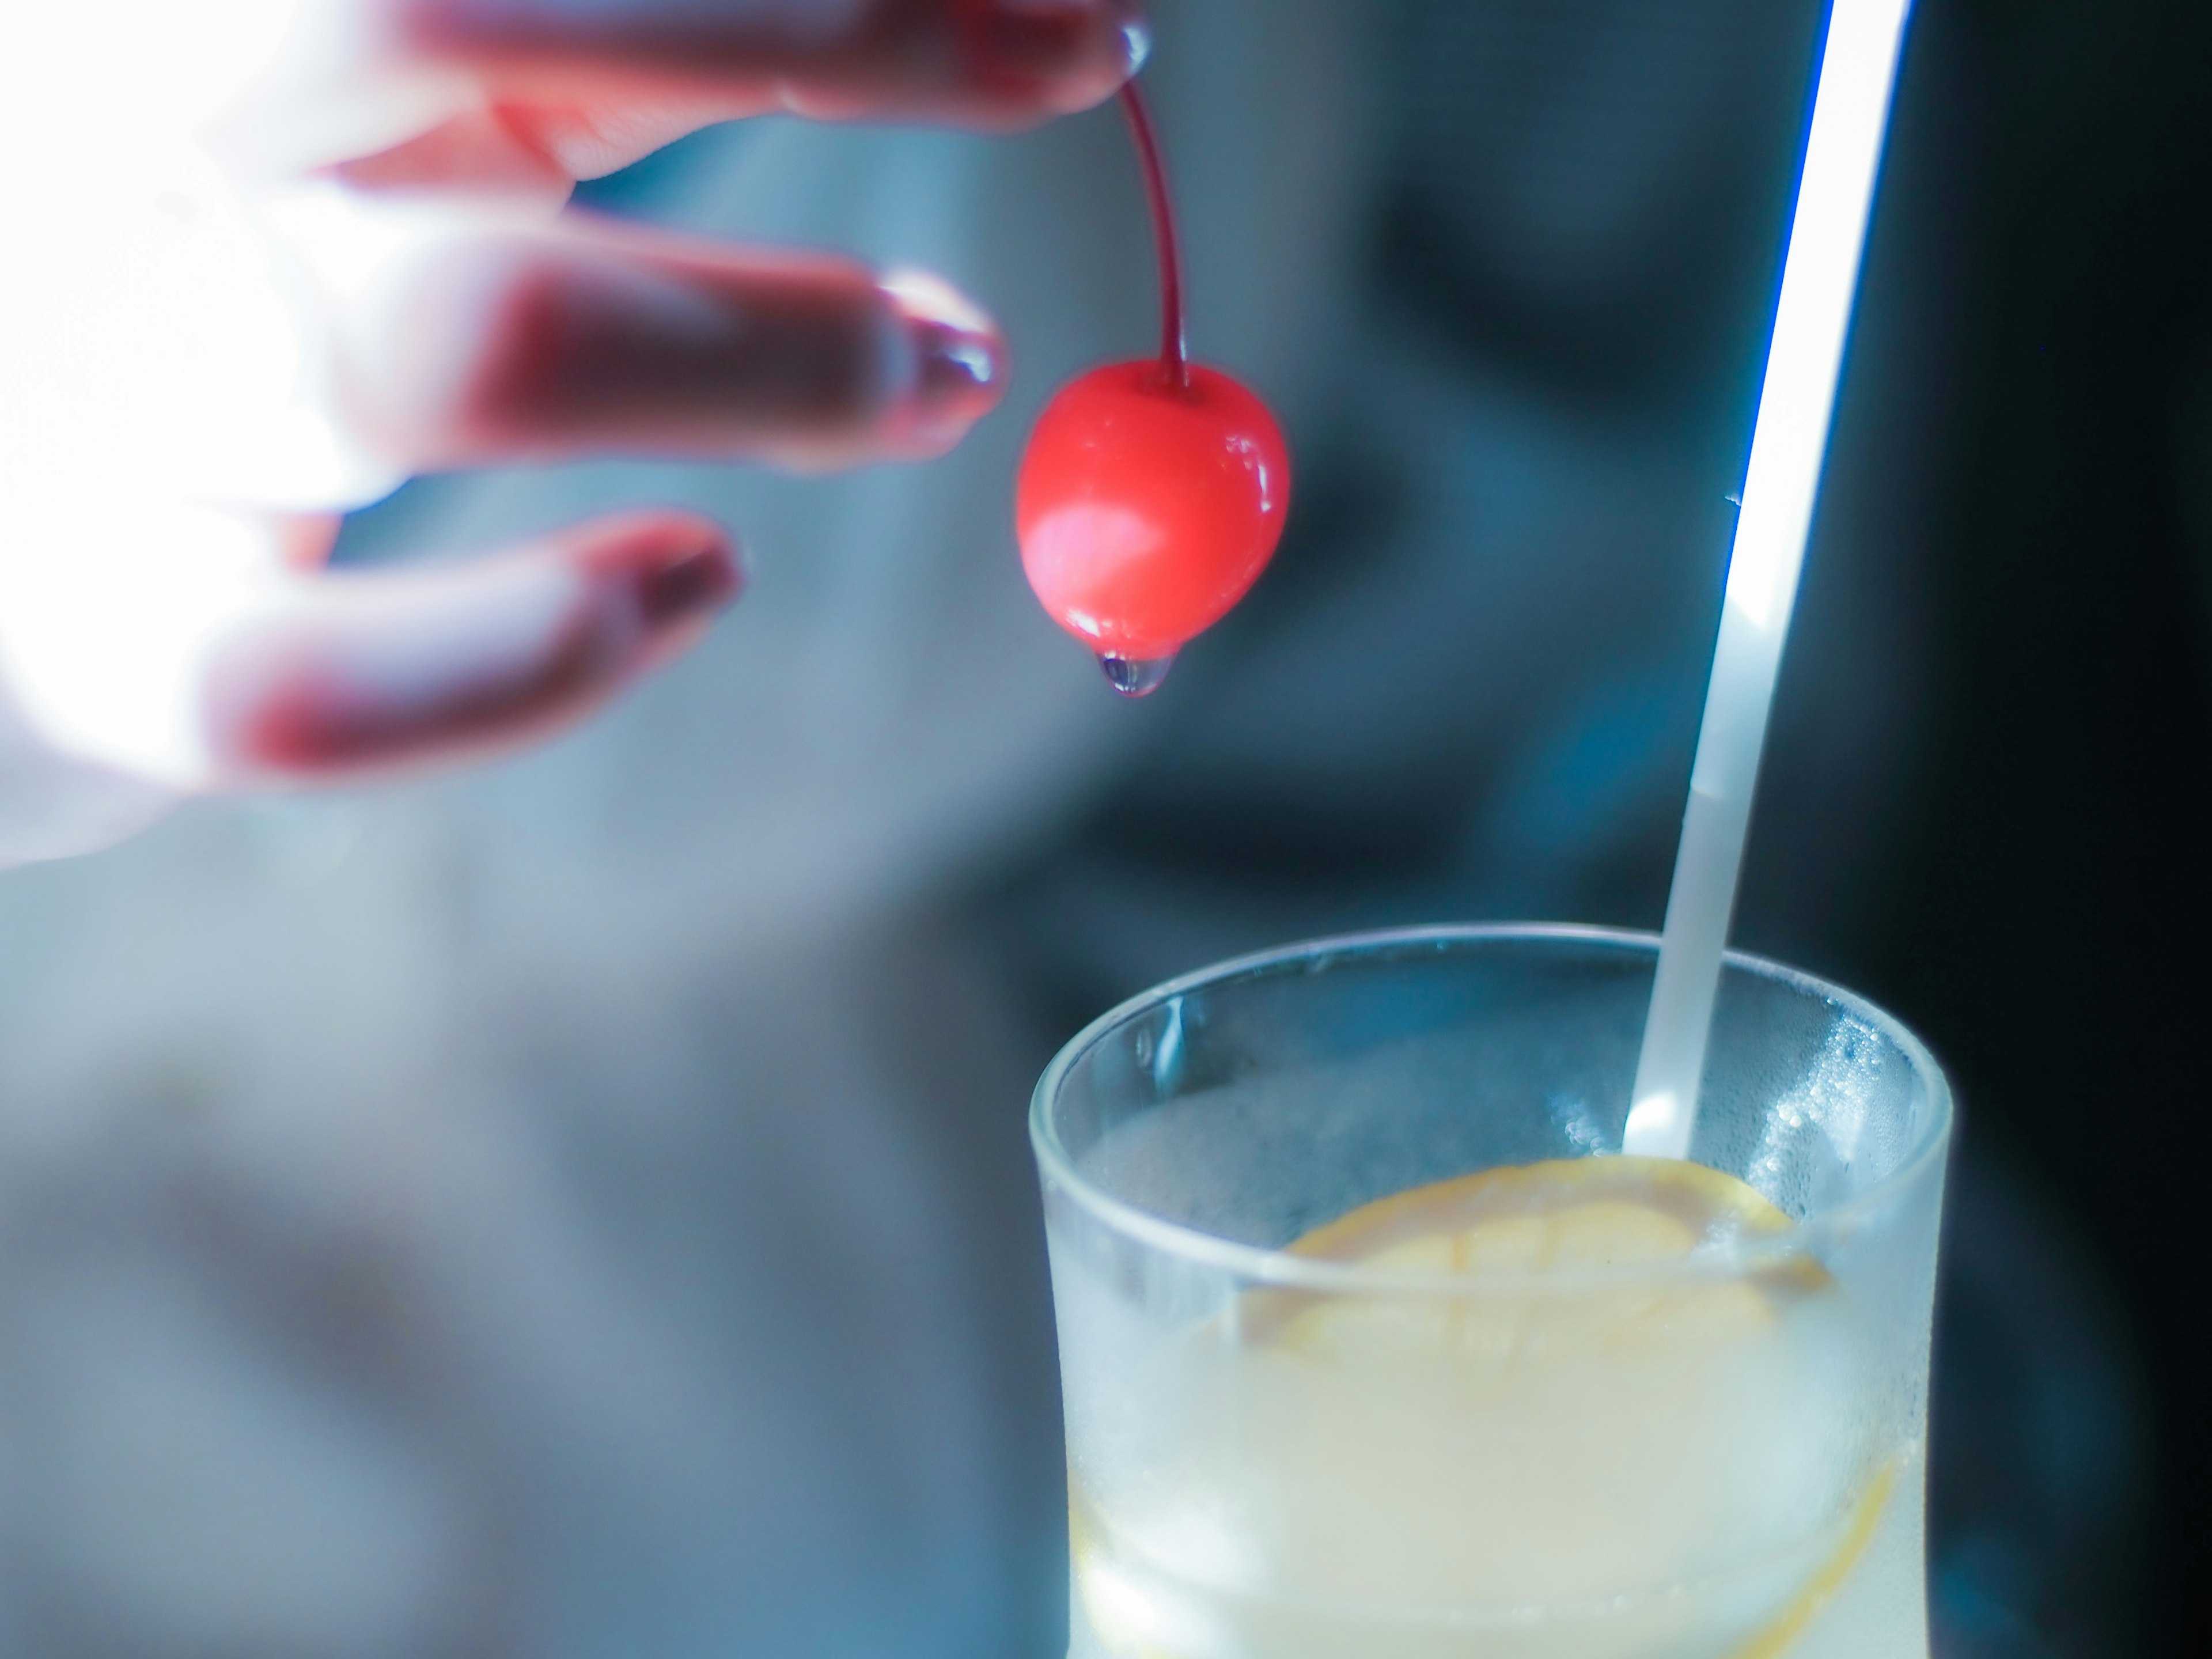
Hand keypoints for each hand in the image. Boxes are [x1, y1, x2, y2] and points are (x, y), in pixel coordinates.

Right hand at [0, 0, 1145, 861]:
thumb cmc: (224, 291)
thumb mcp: (397, 122)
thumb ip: (596, 55)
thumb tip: (961, 12)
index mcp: (208, 15)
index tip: (1083, 5)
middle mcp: (126, 154)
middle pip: (440, 10)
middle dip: (820, 33)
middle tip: (1085, 73)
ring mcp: (93, 400)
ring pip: (437, 342)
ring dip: (762, 350)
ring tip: (952, 369)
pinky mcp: (79, 645)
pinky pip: (297, 687)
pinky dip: (531, 652)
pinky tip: (694, 586)